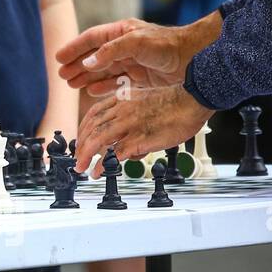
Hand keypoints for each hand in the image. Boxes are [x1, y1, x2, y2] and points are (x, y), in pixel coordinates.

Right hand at [56, 15, 218, 96]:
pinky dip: (103, 86)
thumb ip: (110, 51)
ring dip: (86, 77)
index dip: (74, 48)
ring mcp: (132, 62)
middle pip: (94, 56)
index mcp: (122, 32)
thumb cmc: (168, 45)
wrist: (195, 59)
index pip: (91, 39)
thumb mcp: (136, 42)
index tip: (59, 57)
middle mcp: (124, 46)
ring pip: (103, 70)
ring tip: (71, 84)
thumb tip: (88, 63)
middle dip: (77, 65)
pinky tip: (92, 91)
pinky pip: (117, 82)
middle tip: (61, 75)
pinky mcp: (141, 77)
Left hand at [74, 84, 211, 175]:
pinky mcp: (139, 138)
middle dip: (81, 144)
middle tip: (77, 158)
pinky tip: (98, 172)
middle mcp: (121, 110)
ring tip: (81, 167)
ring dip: (86, 155)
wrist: (194, 99)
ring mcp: (129, 124)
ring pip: (98, 139)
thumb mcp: (146, 100)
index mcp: (122, 99)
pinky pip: (115, 153)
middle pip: (92, 128)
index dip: (84, 129)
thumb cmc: (176, 102)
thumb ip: (133, 116)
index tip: (81, 140)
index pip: (94, 114)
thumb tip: (129, 137)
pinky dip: (103, 164)